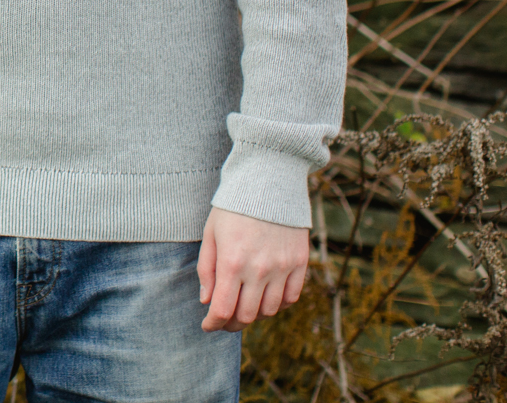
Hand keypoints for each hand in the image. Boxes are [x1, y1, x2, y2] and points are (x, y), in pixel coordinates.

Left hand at [197, 207, 308, 330]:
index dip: (213, 324)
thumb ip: (207, 269)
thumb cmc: (233, 207)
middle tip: (224, 320)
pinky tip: (267, 298)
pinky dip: (279, 304)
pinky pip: (291, 297)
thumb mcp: (211, 234)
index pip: (223, 309)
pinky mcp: (300, 263)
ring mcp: (283, 267)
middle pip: (247, 315)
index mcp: (232, 262)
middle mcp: (259, 269)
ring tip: (244, 307)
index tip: (208, 326)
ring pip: (270, 310)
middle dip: (231, 323)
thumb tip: (206, 301)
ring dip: (255, 314)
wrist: (268, 181)